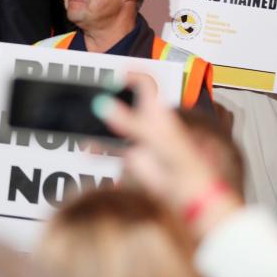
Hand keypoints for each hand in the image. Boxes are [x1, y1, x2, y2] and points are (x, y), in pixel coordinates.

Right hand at [92, 78, 241, 238]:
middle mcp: (150, 123)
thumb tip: (105, 106)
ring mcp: (141, 141)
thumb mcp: (160, 139)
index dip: (130, 77)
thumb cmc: (189, 167)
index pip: (146, 85)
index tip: (113, 78)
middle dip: (108, 100)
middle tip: (91, 100)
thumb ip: (131, 122)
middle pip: (125, 103)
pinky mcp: (134, 159)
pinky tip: (88, 150)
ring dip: (99, 126)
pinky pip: (111, 149)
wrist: (192, 199)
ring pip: (114, 126)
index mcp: (161, 112)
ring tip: (84, 125)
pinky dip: (98, 149)